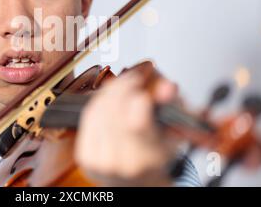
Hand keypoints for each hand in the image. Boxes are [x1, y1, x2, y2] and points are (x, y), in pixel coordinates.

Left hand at [74, 69, 178, 185]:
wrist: (136, 182)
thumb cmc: (155, 154)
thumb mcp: (174, 128)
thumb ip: (173, 105)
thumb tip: (167, 87)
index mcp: (150, 159)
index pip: (136, 124)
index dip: (138, 97)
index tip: (143, 84)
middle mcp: (124, 163)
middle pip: (115, 111)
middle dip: (123, 87)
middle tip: (133, 79)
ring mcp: (102, 161)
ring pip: (100, 110)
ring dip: (111, 91)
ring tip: (123, 85)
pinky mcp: (85, 156)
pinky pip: (88, 117)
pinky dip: (98, 102)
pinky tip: (109, 98)